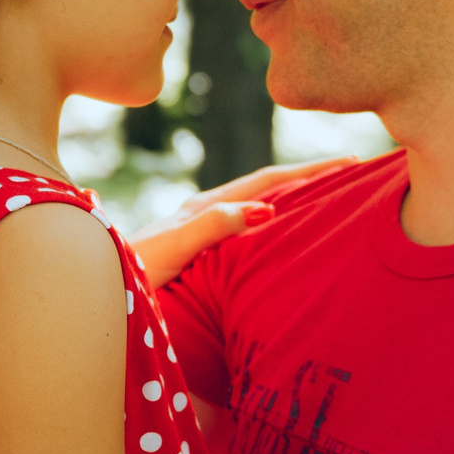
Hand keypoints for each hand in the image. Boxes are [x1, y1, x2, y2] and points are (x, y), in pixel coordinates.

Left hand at [130, 157, 359, 287]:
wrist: (97, 290)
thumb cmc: (131, 273)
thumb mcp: (174, 246)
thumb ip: (213, 226)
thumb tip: (265, 208)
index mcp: (206, 206)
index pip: (270, 180)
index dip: (312, 171)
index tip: (351, 162)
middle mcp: (206, 212)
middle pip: (269, 186)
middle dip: (312, 177)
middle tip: (355, 172)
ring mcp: (202, 230)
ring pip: (260, 205)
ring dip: (296, 198)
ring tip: (335, 197)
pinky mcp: (198, 250)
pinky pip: (249, 228)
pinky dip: (276, 222)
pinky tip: (286, 234)